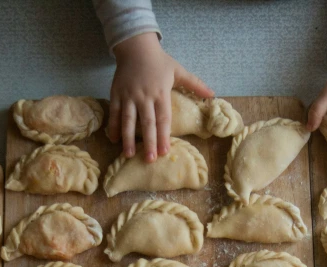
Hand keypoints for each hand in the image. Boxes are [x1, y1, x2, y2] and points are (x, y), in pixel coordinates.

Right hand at [107, 32, 213, 162]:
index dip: (164, 135)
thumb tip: (212, 94)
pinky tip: (114, 140)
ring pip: (128, 120)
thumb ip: (195, 84)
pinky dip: (113, 126)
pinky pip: (114, 113)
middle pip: (147, 123)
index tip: (165, 151)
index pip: (163, 118)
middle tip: (150, 159)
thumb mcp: (178, 70)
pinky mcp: (116, 94)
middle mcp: (144, 96)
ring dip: (128, 139)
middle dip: (149, 142)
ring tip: (129, 155)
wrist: (136, 46)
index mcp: (160, 93)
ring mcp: (128, 96)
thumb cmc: (159, 61)